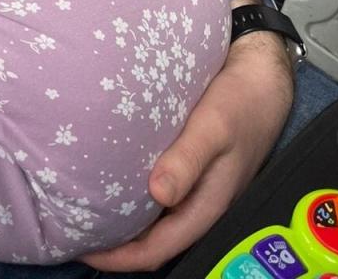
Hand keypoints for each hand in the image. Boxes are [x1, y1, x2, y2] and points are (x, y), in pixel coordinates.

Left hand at [80, 28, 293, 271]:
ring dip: (124, 219)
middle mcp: (199, 202)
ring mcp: (195, 186)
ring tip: (86, 207)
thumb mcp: (213, 128)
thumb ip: (188, 160)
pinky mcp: (190, 166)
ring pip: (155, 217)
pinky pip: (159, 191)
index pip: (158, 249)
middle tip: (74, 229)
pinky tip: (113, 177)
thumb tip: (157, 194)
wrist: (262, 78)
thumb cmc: (239, 103)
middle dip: (116, 244)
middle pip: (153, 239)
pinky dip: (134, 193)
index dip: (120, 258)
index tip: (84, 250)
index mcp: (207, 204)